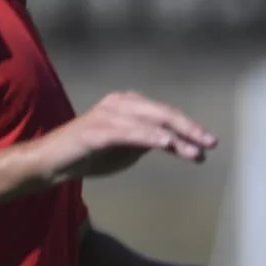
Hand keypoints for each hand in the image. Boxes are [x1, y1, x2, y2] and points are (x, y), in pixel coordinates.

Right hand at [35, 92, 215, 183]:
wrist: (55, 162)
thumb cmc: (94, 154)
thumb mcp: (131, 148)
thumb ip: (153, 142)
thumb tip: (181, 143)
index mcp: (130, 104)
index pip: (167, 114)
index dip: (190, 127)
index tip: (210, 142)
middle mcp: (120, 104)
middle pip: (162, 113)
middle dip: (189, 128)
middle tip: (210, 143)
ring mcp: (107, 115)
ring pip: (149, 122)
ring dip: (174, 137)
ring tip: (193, 150)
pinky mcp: (95, 130)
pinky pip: (127, 132)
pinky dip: (148, 137)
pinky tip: (165, 144)